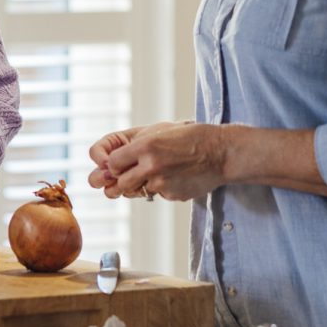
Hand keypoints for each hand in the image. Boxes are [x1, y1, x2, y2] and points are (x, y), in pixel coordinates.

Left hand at [87, 121, 229, 201]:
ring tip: (154, 172)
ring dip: (139, 185)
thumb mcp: (158, 130)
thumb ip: (132, 144)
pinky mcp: (173, 195)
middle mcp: (151, 166)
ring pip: (137, 192)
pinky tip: (174, 176)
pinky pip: (157, 195)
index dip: (112, 165)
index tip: (117, 164)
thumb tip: (107, 163)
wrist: (220, 152)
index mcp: (145, 146)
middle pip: (119, 184)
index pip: (111, 163)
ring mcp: (163, 184)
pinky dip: (160, 188)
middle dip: (120, 181)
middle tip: (129, 174)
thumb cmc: (189, 137)